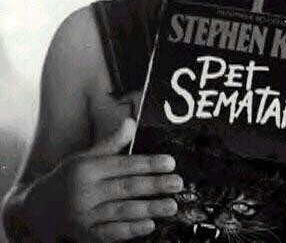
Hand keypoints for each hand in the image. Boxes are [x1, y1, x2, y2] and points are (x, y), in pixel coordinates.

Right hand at [27, 118, 182, 241]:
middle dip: (155, 186)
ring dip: (149, 208)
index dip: (149, 164)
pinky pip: (110, 233)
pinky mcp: (84, 234)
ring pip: (122, 211)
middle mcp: (85, 191)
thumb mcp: (86, 156)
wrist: (39, 208)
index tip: (170, 163)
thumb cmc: (69, 177)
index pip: (124, 165)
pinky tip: (149, 225)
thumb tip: (131, 122)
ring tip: (171, 205)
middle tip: (178, 183)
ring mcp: (84, 215)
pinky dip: (130, 230)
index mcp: (88, 168)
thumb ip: (111, 143)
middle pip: (127, 188)